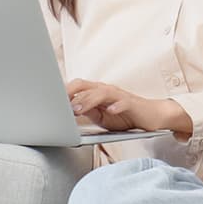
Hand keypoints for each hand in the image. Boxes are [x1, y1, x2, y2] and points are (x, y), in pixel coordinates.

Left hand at [66, 79, 192, 139]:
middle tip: (59, 103)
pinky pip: (123, 102)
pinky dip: (116, 106)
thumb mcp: (102, 117)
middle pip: (86, 85)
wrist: (152, 116)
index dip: (63, 93)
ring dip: (88, 100)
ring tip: (78, 109)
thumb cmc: (125, 116)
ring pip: (102, 92)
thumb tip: (70, 112)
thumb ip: (88, 112)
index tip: (50, 101)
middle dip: (71, 92)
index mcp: (97, 92)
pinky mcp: (133, 103)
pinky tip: (110, 111)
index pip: (77, 87)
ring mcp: (120, 95)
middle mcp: (107, 90)